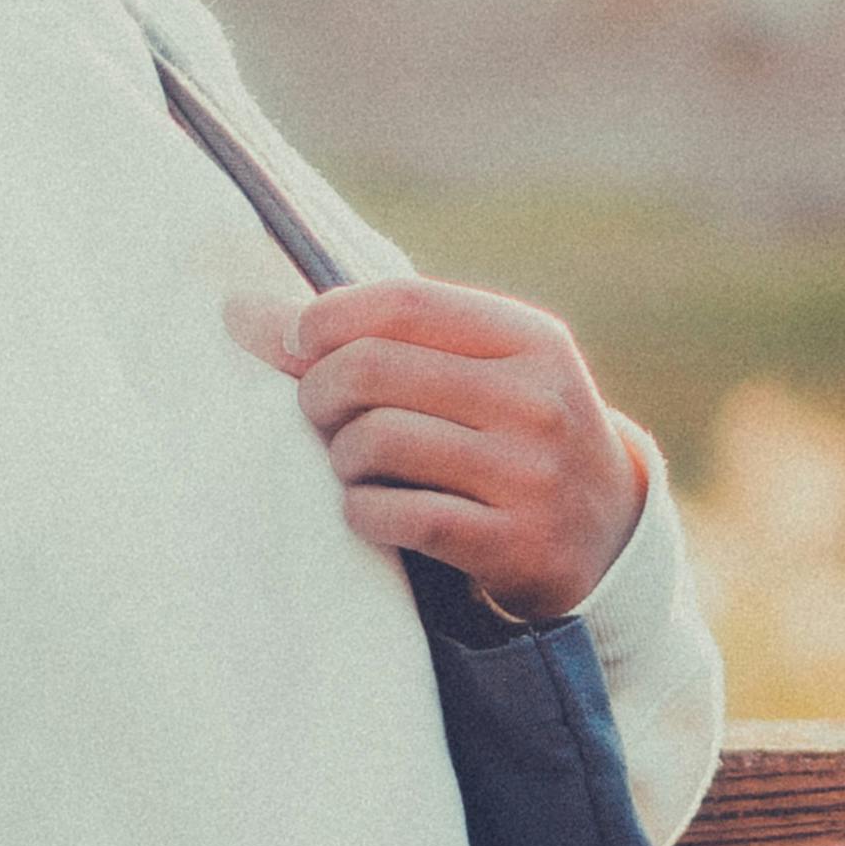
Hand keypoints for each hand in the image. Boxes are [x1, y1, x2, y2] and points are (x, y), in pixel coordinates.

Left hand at [228, 274, 647, 622]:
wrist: (604, 535)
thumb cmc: (506, 433)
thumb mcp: (475, 371)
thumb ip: (376, 338)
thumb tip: (240, 312)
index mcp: (529, 340)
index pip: (404, 301)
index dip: (328, 317)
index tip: (295, 340)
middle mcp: (536, 400)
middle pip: (374, 368)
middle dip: (318, 390)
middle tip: (317, 412)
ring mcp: (529, 474)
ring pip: (376, 441)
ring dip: (340, 457)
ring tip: (353, 464)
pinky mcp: (512, 544)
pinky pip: (397, 515)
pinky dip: (362, 511)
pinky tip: (370, 510)